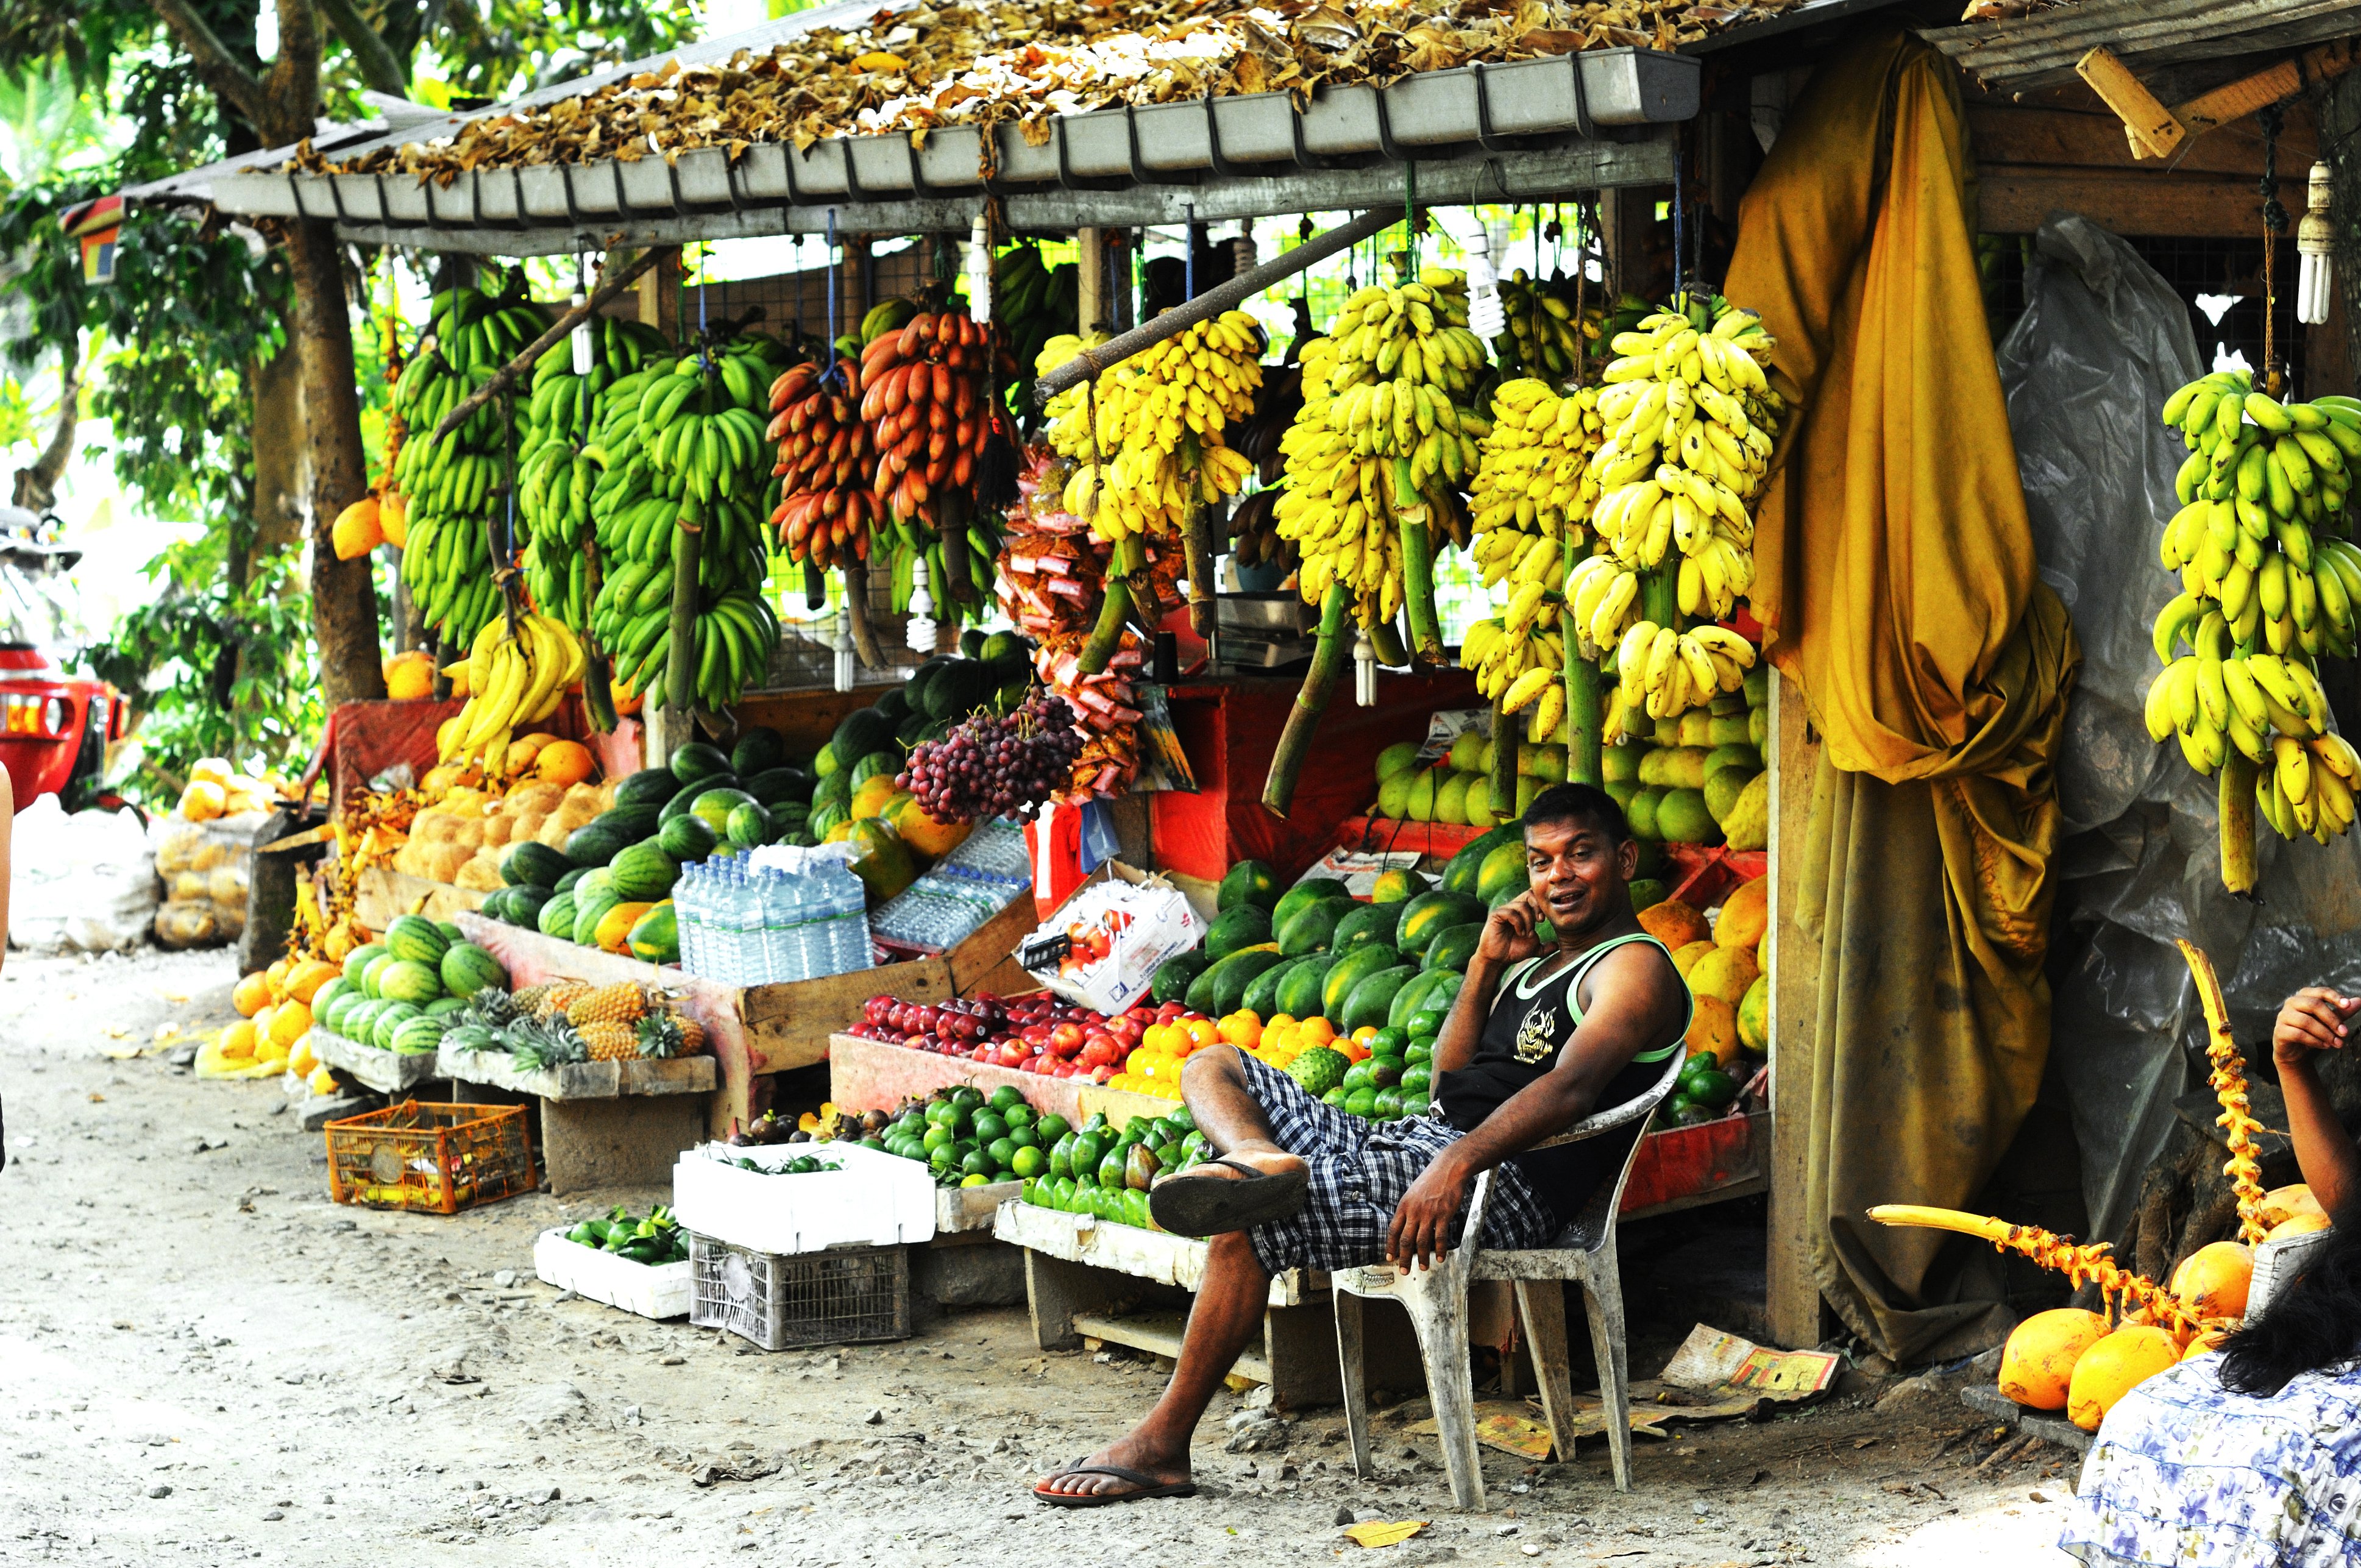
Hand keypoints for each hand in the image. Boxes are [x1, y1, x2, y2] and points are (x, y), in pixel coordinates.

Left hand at [1386, 1153, 1473, 1270]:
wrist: (1448, 1168)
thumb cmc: (1431, 1180)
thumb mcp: (1413, 1193)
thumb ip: (1409, 1210)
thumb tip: (1405, 1226)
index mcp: (1404, 1205)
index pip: (1393, 1230)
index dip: (1391, 1246)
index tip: (1389, 1258)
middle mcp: (1414, 1211)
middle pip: (1406, 1239)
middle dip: (1403, 1258)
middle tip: (1404, 1270)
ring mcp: (1428, 1213)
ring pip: (1422, 1241)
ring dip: (1422, 1257)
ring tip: (1423, 1267)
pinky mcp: (1443, 1214)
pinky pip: (1440, 1237)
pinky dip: (1440, 1249)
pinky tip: (1441, 1257)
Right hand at [1477, 891, 1546, 965]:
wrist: (1498, 960)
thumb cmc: (1513, 951)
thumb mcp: (1534, 948)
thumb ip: (1546, 946)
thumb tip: (1557, 946)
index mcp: (1522, 912)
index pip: (1534, 897)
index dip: (1541, 905)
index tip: (1543, 920)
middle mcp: (1513, 908)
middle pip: (1529, 894)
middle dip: (1537, 907)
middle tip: (1540, 921)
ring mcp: (1504, 910)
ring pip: (1522, 905)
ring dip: (1528, 920)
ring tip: (1527, 933)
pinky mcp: (1496, 915)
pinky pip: (1510, 912)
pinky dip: (1518, 923)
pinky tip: (1519, 933)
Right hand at [2274, 987, 2356, 1067]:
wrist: (2294, 1050)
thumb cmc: (2312, 1032)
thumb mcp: (2329, 1022)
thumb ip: (2342, 1012)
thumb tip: (2358, 1001)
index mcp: (2304, 996)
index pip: (2320, 992)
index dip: (2334, 997)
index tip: (2347, 1005)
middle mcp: (2291, 1003)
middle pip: (2314, 1005)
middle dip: (2332, 1019)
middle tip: (2345, 1033)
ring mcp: (2283, 1016)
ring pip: (2306, 1022)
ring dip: (2325, 1034)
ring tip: (2337, 1043)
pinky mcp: (2279, 1031)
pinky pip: (2299, 1034)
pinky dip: (2315, 1041)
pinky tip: (2325, 1046)